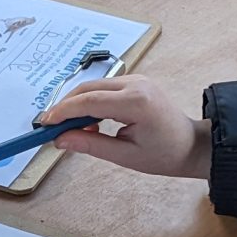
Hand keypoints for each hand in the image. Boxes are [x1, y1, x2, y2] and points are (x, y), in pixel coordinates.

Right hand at [38, 76, 207, 178]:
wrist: (191, 145)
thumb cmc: (164, 154)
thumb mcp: (125, 156)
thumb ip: (90, 144)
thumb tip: (60, 140)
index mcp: (137, 103)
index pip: (90, 101)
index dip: (63, 111)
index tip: (45, 123)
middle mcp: (136, 84)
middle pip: (88, 89)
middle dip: (66, 107)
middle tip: (50, 127)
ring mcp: (137, 79)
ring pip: (94, 86)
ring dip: (77, 104)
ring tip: (71, 129)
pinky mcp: (135, 82)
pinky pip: (104, 87)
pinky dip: (90, 101)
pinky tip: (89, 122)